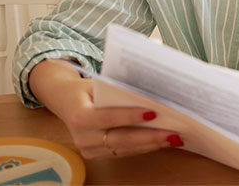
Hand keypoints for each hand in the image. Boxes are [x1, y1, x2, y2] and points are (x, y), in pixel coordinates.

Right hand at [29, 60, 182, 158]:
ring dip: (151, 144)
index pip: (108, 118)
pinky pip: (124, 152)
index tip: (152, 112)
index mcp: (80, 116)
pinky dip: (144, 147)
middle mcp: (82, 137)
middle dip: (149, 136)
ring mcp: (89, 149)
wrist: (64, 100)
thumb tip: (150, 92)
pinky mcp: (96, 155)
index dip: (130, 116)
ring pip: (125, 149)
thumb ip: (118, 89)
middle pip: (121, 139)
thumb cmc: (86, 89)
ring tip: (174, 137)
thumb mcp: (97, 83)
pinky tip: (161, 141)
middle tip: (173, 132)